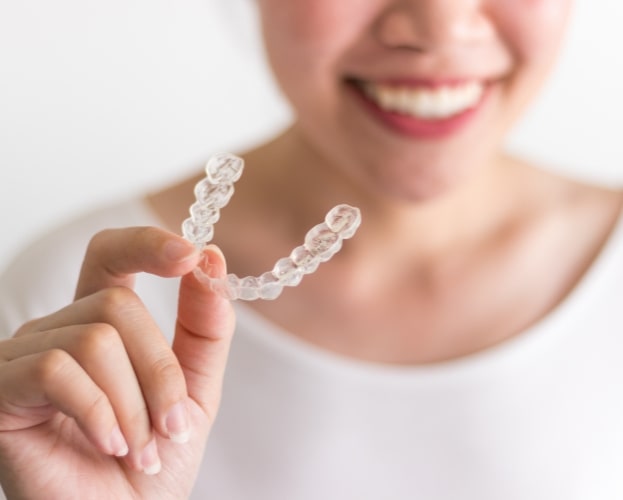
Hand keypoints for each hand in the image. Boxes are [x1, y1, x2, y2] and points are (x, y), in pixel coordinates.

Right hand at [0, 227, 234, 498]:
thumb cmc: (152, 458)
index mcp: (102, 323)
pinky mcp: (1, 388)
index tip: (191, 255)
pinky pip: (57, 370)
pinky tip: (108, 445)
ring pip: (94, 339)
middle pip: (116, 304)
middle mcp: (59, 330)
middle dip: (160, 370)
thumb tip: (212, 258)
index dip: (146, 244)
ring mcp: (24, 356)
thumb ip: (205, 327)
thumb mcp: (194, 388)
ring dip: (133, 404)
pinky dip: (98, 412)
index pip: (110, 255)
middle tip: (171, 426)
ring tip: (139, 448)